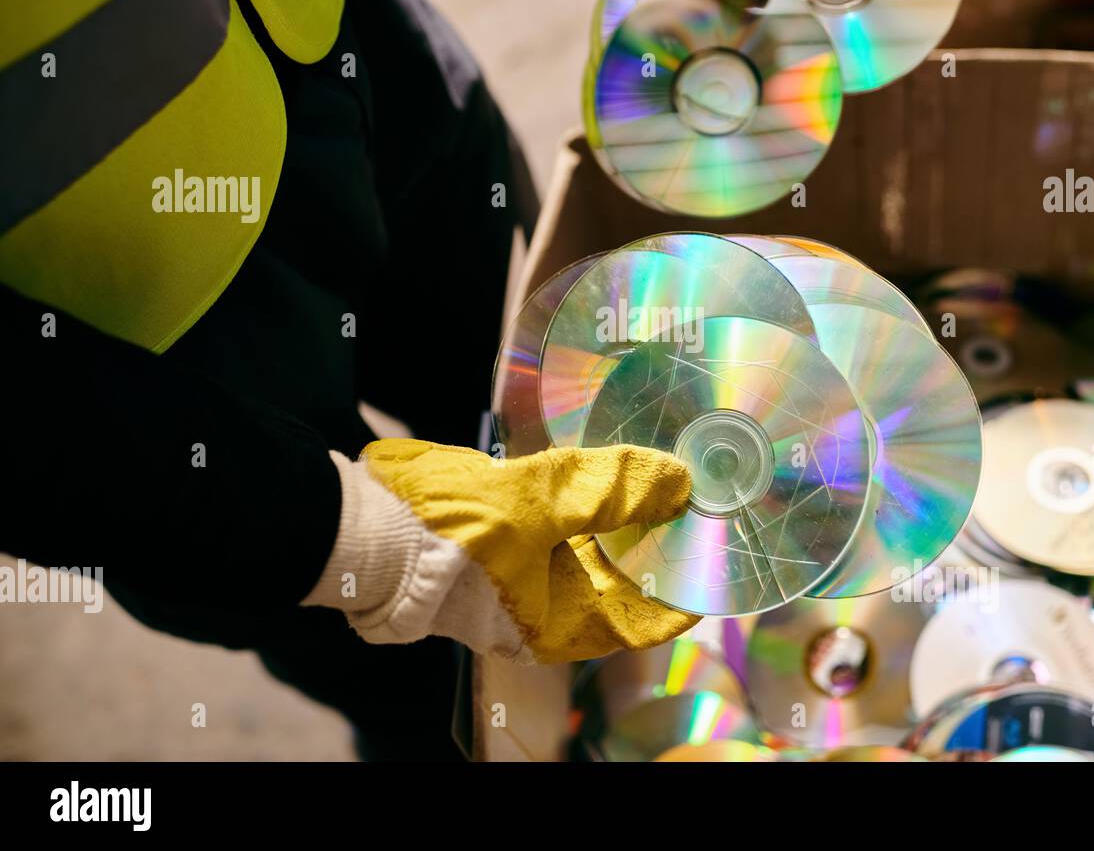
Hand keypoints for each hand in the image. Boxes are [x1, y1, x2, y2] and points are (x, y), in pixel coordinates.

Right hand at [304, 439, 697, 663]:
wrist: (360, 525)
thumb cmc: (443, 533)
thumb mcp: (538, 504)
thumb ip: (610, 491)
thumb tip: (679, 482)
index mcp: (559, 626)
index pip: (648, 616)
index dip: (689, 582)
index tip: (722, 545)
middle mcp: (546, 612)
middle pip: (625, 581)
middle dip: (662, 542)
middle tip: (702, 499)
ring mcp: (522, 583)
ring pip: (594, 554)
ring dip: (627, 521)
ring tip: (667, 482)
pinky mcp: (503, 550)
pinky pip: (562, 534)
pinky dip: (588, 510)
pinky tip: (608, 478)